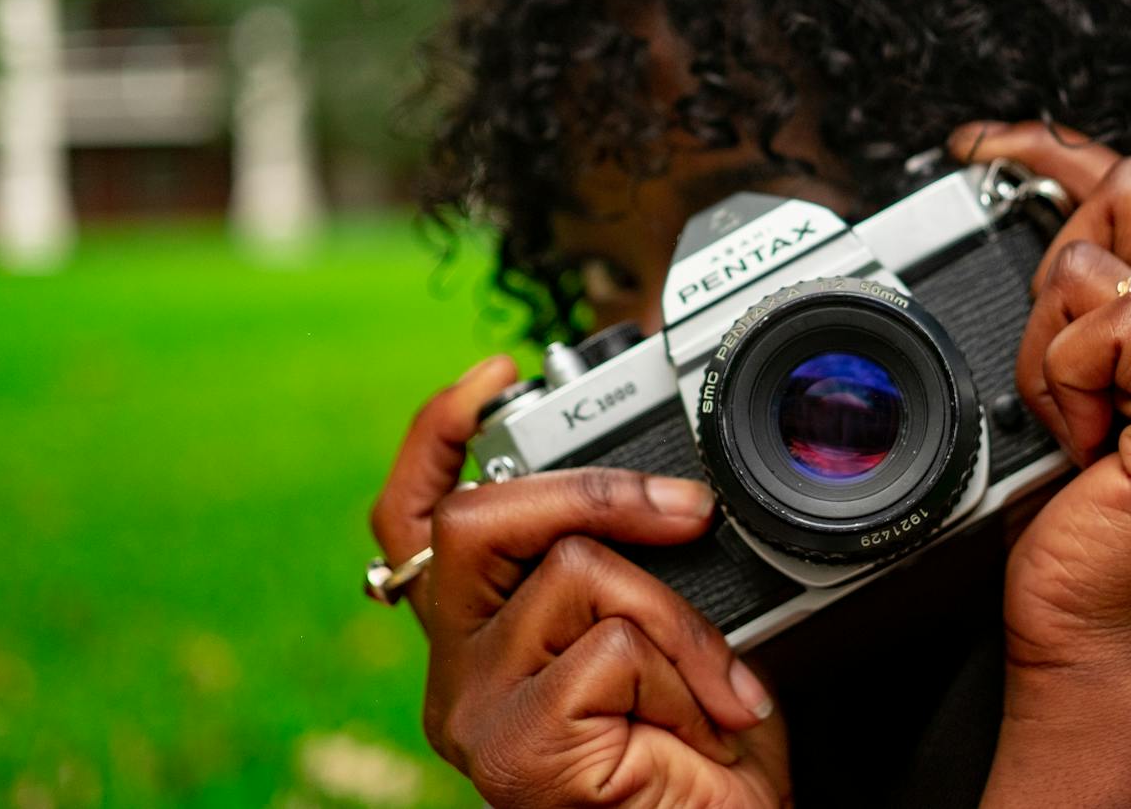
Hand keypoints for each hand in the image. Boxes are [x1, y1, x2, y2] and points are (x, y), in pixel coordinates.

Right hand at [369, 358, 789, 807]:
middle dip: (595, 490)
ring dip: (679, 622)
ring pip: (574, 573)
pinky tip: (697, 732)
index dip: (439, 435)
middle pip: (473, 520)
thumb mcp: (657, 636)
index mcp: (480, 638)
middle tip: (689, 511)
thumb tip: (663, 489)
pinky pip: (613, 646)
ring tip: (713, 691)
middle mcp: (457, 675)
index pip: (416, 520)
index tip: (493, 373)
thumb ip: (622, 567)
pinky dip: (683, 676)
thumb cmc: (700, 758)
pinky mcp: (516, 751)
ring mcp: (476, 715)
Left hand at [949, 123, 1130, 807]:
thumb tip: (1035, 221)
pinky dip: (1063, 379)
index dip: (1054, 153)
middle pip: (1122, 198)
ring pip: (1097, 265)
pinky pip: (1110, 324)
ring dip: (1043, 345)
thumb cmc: (1069, 521)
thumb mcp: (1064, 385)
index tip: (978, 149)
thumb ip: (1076, 306)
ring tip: (1067, 425)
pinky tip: (1082, 443)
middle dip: (1045, 273)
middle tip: (1048, 377)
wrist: (1089, 634)